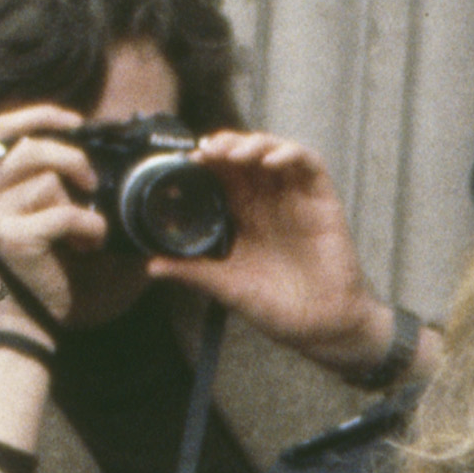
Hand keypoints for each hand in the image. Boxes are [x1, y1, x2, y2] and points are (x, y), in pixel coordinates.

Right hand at [0, 99, 114, 327]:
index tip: (76, 123)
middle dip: (72, 158)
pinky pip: (60, 214)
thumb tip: (118, 150)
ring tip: (87, 231)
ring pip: (45, 180)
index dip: (40, 116)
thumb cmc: (54, 271)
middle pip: (30, 148)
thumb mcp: (62, 214)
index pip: (2, 127)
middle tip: (93, 185)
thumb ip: (71, 180)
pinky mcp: (10, 238)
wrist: (38, 324)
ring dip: (79, 202)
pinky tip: (90, 246)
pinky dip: (86, 227)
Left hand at [153, 133, 403, 379]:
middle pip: (246, 156)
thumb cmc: (278, 309)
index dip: (207, 162)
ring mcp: (296, 198)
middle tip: (207, 151)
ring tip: (234, 154)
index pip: (223, 176)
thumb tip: (150, 266)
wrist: (323, 327)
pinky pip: (309, 164)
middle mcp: (270, 202)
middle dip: (226, 145)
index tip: (188, 161)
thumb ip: (193, 273)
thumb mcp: (227, 287)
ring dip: (254, 144)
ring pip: (274, 151)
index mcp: (245, 217)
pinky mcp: (323, 200)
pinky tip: (271, 161)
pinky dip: (290, 154)